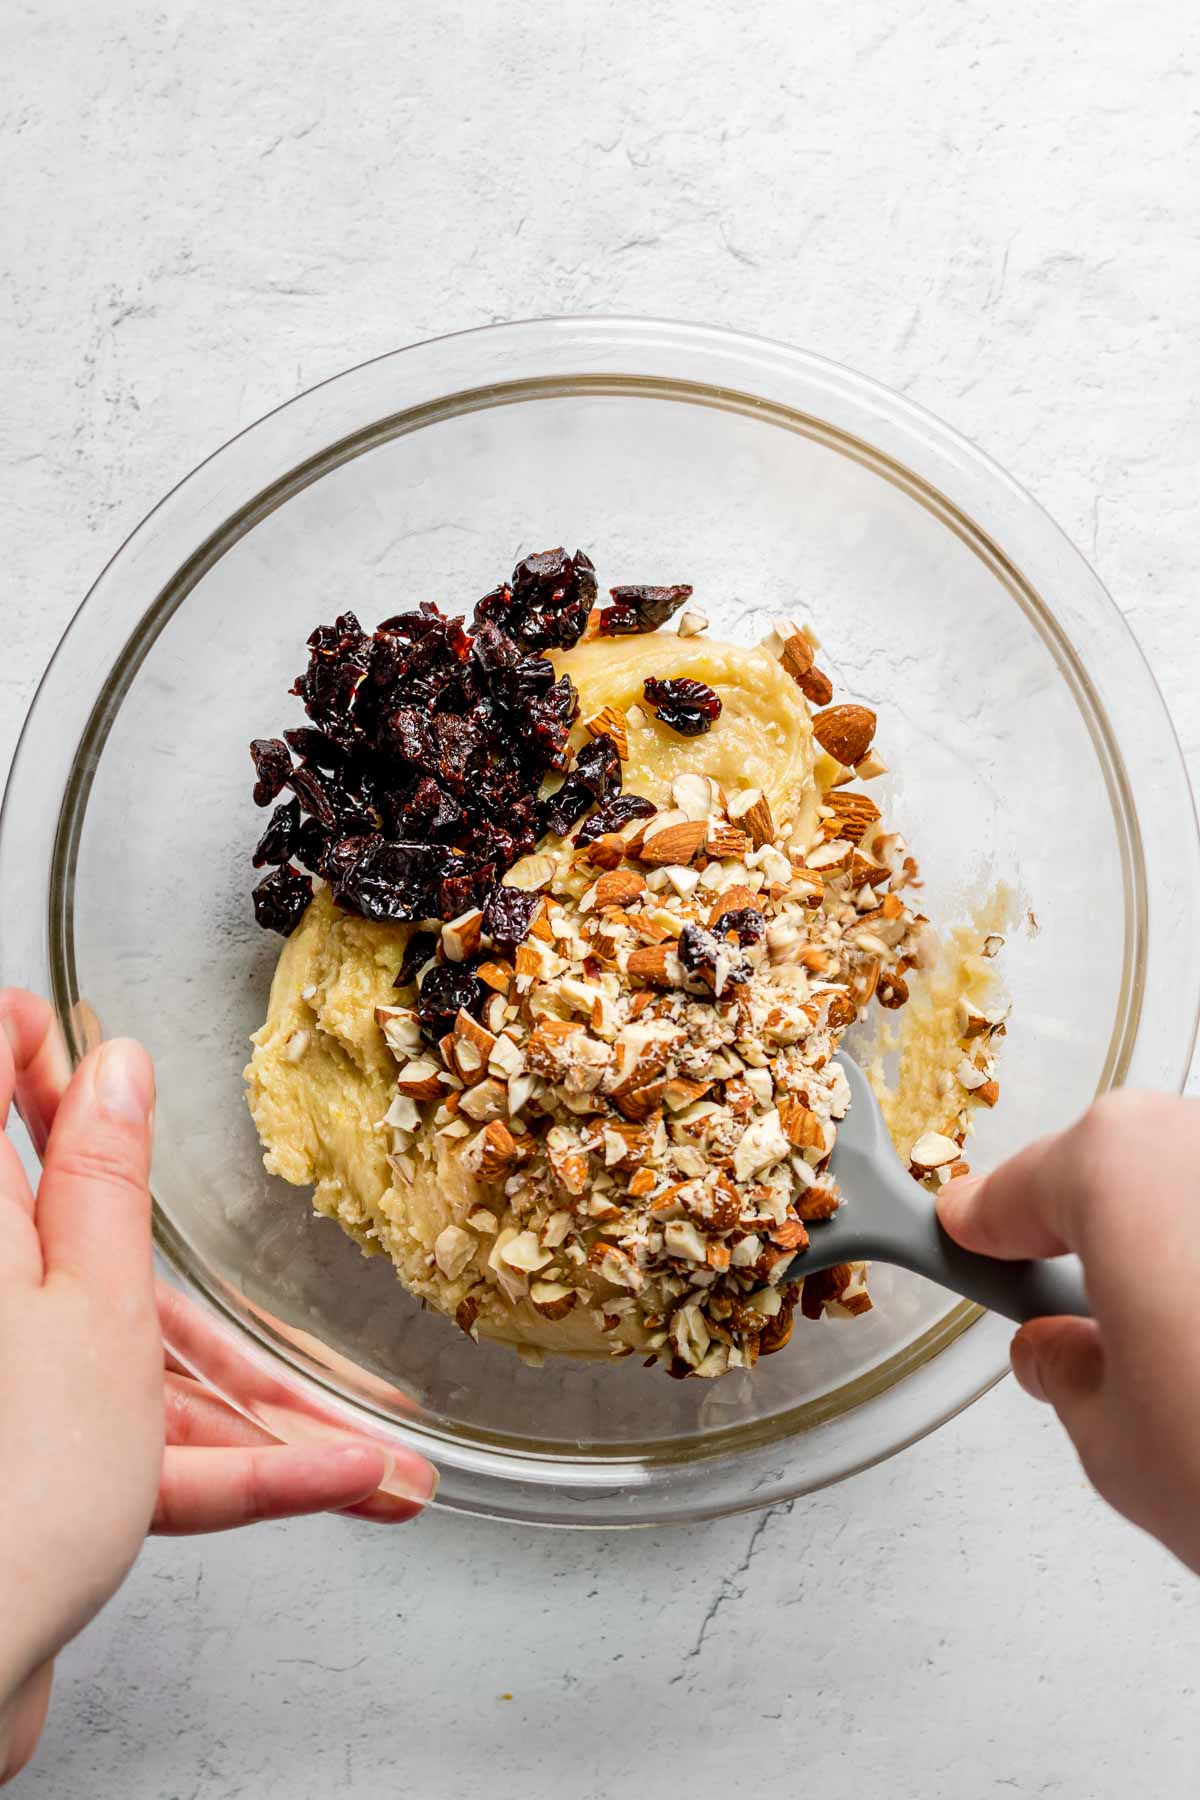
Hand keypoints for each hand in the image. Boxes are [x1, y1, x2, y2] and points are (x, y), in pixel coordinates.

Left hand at [0, 992, 435, 1783]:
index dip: (25, 1043)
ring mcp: (31, 1381)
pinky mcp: (53, 1462)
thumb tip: (110, 1065)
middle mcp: (6, 1292)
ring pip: (159, 1366)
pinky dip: (245, 1469)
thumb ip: (101, 1178)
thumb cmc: (11, 1484)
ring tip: (380, 1459)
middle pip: (110, 1246)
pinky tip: (342, 1483)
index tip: (55, 1013)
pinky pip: (162, 1446)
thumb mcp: (90, 1301)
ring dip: (274, 1416)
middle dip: (221, 1284)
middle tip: (287, 1274)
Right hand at [937, 1090, 1199, 1574]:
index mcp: (1121, 1168)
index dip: (989, 1225)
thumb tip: (1066, 1356)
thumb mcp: (1115, 1444)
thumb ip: (1070, 1376)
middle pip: (1129, 1165)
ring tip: (1188, 1351)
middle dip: (1102, 1226)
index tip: (972, 1237)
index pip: (1023, 1186)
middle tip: (1083, 1312)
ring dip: (1184, 1244)